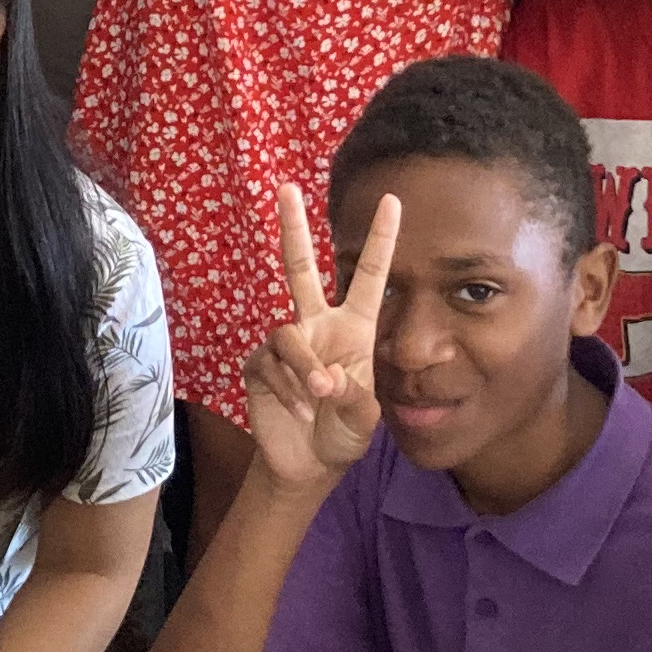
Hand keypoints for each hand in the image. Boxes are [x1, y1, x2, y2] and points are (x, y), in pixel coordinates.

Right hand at [239, 183, 398, 493]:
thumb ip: (353, 399)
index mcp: (354, 328)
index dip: (380, 240)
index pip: (368, 276)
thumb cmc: (342, 435)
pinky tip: (297, 409)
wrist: (307, 463)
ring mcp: (286, 343)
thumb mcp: (362, 422)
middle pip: (300, 268)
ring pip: (286, 331)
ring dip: (304, 365)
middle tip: (286, 188)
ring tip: (317, 394)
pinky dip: (286, 388)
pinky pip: (269, 363)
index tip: (392, 200)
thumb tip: (327, 377)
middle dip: (293, 229)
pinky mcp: (259, 364)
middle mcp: (318, 325)